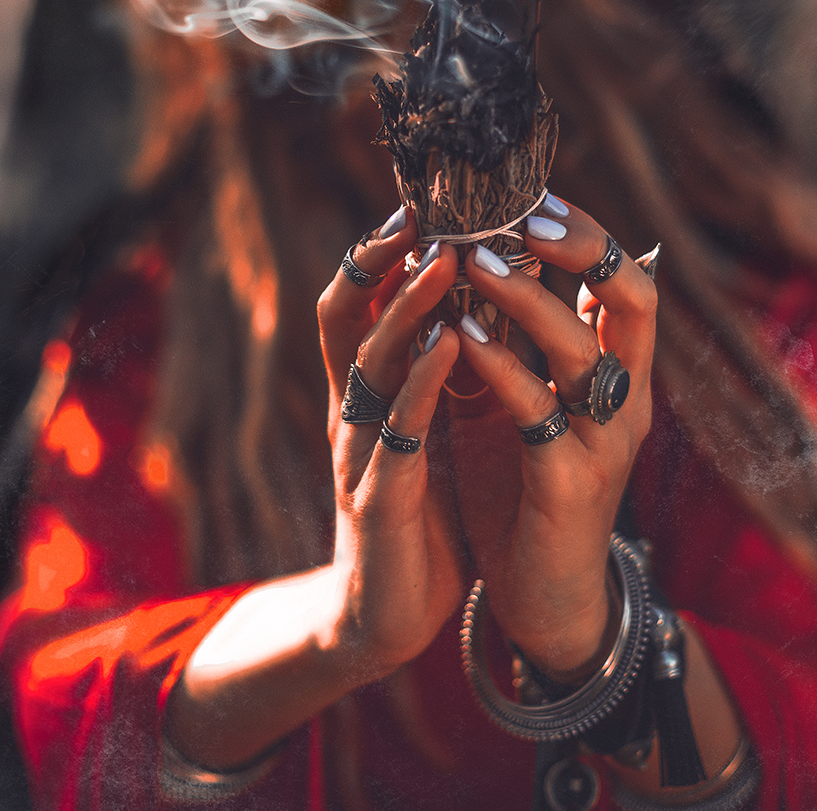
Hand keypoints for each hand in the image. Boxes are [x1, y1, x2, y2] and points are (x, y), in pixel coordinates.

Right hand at [316, 209, 467, 678]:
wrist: (384, 618)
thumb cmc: (415, 517)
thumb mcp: (421, 433)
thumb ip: (430, 374)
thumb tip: (466, 301)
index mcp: (366, 396)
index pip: (357, 304)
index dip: (379, 250)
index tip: (418, 199)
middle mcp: (353, 414)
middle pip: (350, 317)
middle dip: (384, 259)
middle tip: (425, 206)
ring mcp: (359, 455)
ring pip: (370, 364)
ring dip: (406, 309)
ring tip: (445, 258)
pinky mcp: (379, 502)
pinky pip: (399, 433)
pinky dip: (421, 386)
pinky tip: (449, 348)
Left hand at [447, 197, 656, 679]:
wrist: (543, 603)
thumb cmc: (528, 492)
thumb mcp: (528, 404)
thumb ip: (521, 342)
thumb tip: (494, 256)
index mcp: (619, 377)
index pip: (629, 281)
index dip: (587, 232)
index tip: (530, 194)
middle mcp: (625, 403)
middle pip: (634, 299)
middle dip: (579, 246)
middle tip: (517, 213)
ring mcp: (602, 445)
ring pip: (580, 351)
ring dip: (524, 298)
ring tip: (469, 261)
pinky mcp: (568, 489)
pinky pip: (537, 415)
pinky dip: (500, 370)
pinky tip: (458, 337)